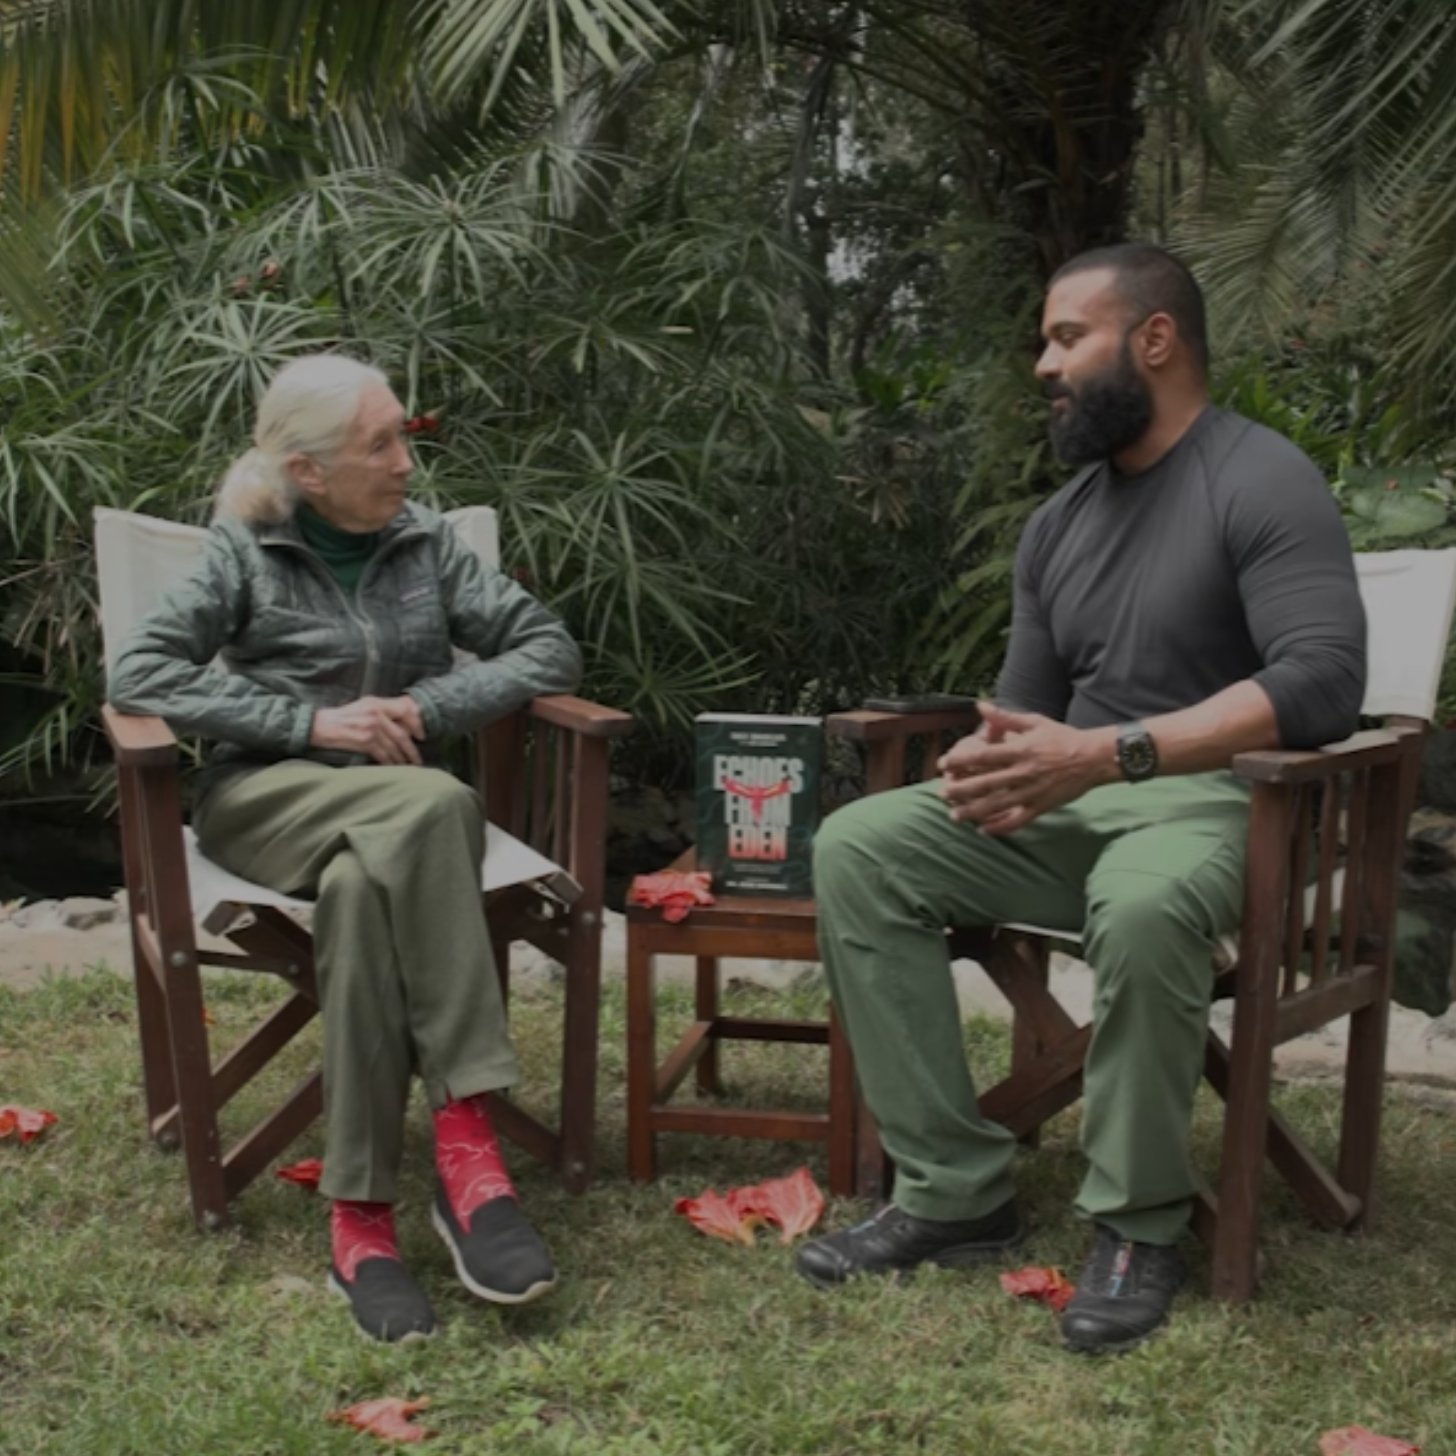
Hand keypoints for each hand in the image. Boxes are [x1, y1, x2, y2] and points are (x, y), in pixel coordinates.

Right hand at [310, 695, 425, 765]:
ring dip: (403, 759)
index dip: (416, 723)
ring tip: (408, 767)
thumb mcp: (363, 706)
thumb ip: (383, 710)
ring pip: (394, 746)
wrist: (319, 726)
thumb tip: (405, 722)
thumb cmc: (342, 717)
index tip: (421, 736)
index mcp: (376, 702)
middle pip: (402, 733)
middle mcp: (376, 713)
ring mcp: (371, 727)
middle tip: (418, 759)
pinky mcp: (365, 741)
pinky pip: (384, 754)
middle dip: (412, 749)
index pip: (406, 709)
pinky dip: (390, 763)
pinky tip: (394, 767)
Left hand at [937, 701, 1114, 834]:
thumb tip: (980, 705)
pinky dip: (1000, 828)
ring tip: (954, 815)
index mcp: (1020, 749)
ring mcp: (1032, 792)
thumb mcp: (1034, 722)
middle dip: (961, 789)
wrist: (1095, 758)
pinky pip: (1018, 821)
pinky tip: (984, 830)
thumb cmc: (1062, 737)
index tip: (943, 764)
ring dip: (974, 812)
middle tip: (943, 793)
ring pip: (997, 805)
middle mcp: (1023, 772)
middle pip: (985, 783)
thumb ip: (1005, 717)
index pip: (983, 756)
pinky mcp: (1041, 806)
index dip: (960, 760)